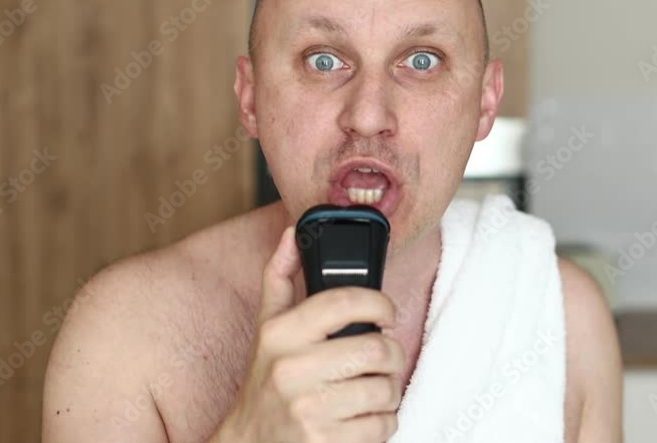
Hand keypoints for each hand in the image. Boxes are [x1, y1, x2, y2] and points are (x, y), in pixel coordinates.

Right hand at [219, 226, 404, 442]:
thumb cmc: (265, 383)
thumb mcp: (266, 329)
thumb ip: (279, 278)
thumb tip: (292, 234)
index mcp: (280, 334)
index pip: (345, 301)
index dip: (379, 303)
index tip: (386, 312)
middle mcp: (291, 370)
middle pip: (376, 348)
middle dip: (392, 354)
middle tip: (383, 357)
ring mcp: (310, 410)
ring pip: (386, 389)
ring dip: (389, 390)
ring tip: (371, 388)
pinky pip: (384, 425)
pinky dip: (383, 422)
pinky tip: (363, 417)